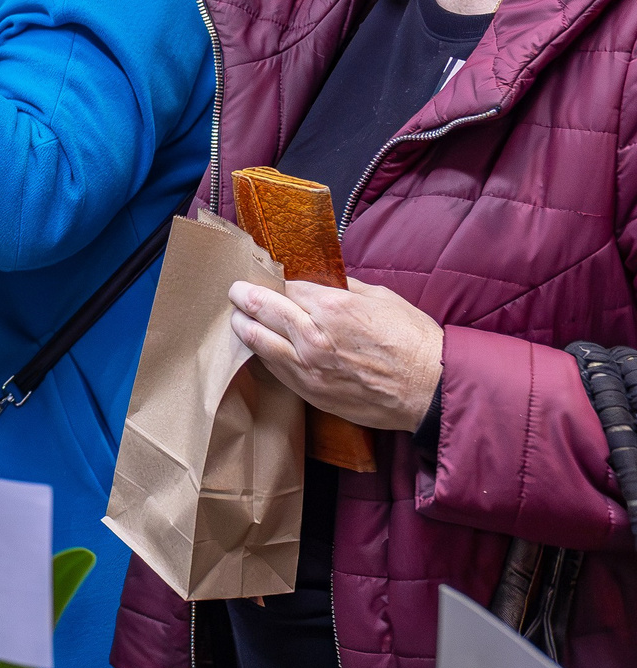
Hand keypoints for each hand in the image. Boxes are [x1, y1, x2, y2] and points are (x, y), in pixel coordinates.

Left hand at [229, 275, 444, 431]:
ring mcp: (308, 368)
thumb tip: (317, 281)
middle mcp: (313, 337)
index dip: (271, 280)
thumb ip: (342, 287)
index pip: (284, 287)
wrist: (431, 390)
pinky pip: (273, 368)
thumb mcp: (380, 298)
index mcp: (332, 308)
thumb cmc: (413, 340)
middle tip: (235, 291)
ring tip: (237, 317)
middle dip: (244, 297)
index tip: (260, 276)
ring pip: (257, 341)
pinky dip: (261, 353)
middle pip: (261, 310)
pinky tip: (257, 345)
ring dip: (243, 326)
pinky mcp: (310, 392)